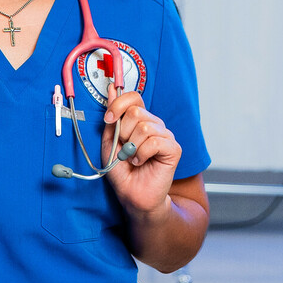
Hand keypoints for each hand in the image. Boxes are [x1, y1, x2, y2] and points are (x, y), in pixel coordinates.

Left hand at [101, 85, 181, 218]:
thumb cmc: (122, 170)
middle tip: (124, 148)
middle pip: (137, 112)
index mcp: (140, 120)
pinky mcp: (173, 149)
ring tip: (132, 158)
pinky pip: (155, 142)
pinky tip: (141, 162)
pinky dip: (142, 154)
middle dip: (124, 133)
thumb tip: (111, 89)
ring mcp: (165, 135)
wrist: (132, 194)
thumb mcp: (109, 140)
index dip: (119, 104)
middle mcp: (154, 124)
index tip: (109, 119)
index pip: (134, 97)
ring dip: (132, 147)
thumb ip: (112, 117)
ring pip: (145, 127)